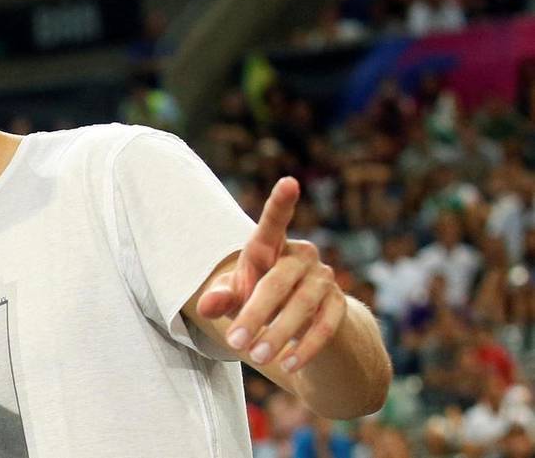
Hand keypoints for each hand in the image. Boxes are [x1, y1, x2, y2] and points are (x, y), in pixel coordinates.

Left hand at [195, 177, 346, 372]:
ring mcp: (324, 279)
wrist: (298, 328)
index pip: (273, 223)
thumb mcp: (234, 299)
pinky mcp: (339, 306)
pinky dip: (306, 347)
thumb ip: (220, 298)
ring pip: (303, 304)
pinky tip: (289, 365)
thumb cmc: (256, 301)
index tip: (289, 182)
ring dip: (278, 333)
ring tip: (257, 357)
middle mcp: (302, 256)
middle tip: (235, 342)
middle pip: (278, 280)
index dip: (280, 203)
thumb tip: (206, 305)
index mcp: (271, 246)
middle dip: (255, 313)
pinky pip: (326, 326)